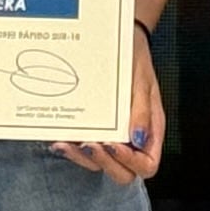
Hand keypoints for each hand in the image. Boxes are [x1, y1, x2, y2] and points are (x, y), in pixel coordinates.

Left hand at [56, 23, 165, 180]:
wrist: (119, 37)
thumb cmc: (135, 58)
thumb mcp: (142, 82)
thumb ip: (141, 111)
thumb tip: (137, 139)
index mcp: (150, 131)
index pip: (147, 164)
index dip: (131, 162)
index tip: (114, 145)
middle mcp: (131, 140)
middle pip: (122, 172)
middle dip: (104, 164)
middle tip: (90, 145)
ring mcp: (110, 137)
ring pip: (98, 164)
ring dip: (82, 159)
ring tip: (67, 144)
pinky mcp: (91, 130)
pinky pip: (82, 149)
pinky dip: (71, 149)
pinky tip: (59, 139)